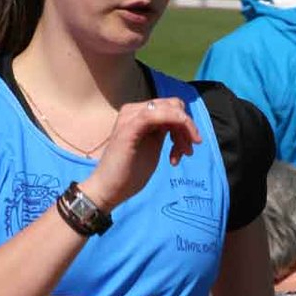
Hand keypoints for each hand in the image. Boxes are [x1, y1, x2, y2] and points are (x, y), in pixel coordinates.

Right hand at [81, 97, 200, 211]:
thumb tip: (180, 123)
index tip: (186, 150)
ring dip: (184, 130)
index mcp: (138, 114)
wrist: (108, 189)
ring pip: (169, 108)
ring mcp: (130, 117)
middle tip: (186, 152)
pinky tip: (177, 147)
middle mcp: (133, 110)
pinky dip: (174, 123)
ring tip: (180, 155)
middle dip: (187, 128)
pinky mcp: (129, 127)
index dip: (185, 125)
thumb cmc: (129, 172)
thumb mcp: (152, 146)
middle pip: (173, 105)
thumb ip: (162, 131)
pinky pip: (156, 115)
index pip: (171, 107)